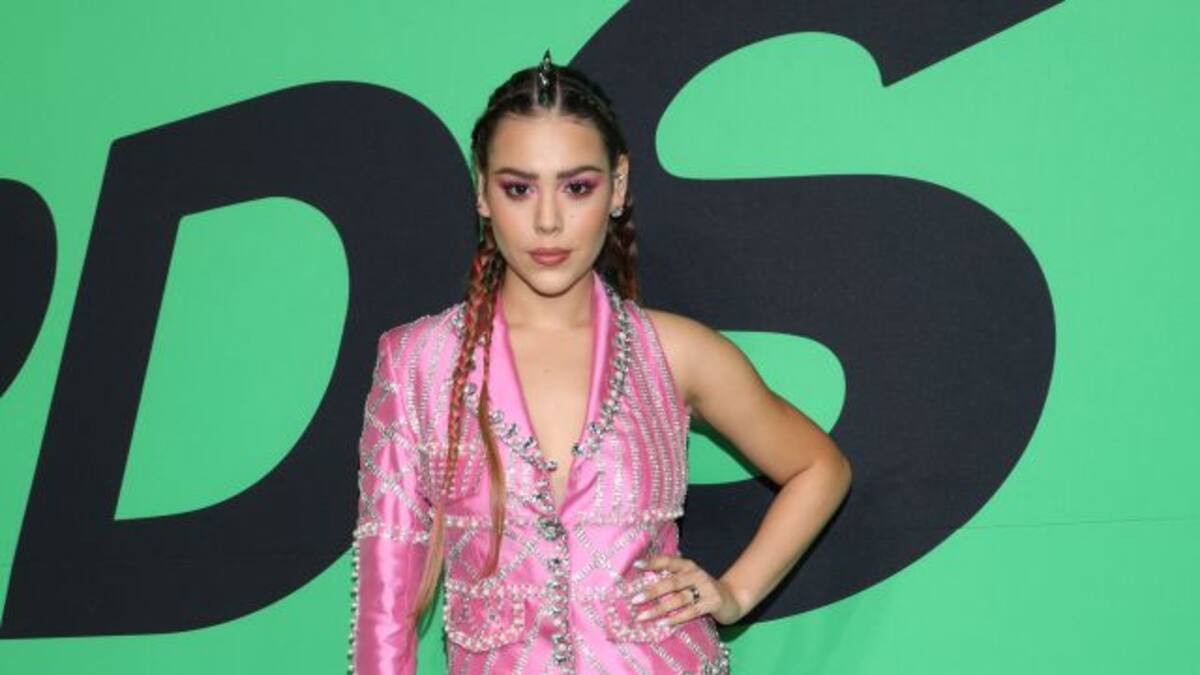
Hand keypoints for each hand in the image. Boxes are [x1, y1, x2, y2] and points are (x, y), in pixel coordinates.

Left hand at [628, 554, 745, 625]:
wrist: (733, 598)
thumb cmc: (702, 590)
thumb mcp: (689, 581)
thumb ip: (671, 580)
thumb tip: (642, 587)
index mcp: (688, 566)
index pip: (668, 561)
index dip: (652, 562)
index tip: (636, 565)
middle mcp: (696, 574)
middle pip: (671, 582)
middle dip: (652, 591)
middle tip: (634, 599)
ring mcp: (706, 587)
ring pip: (679, 598)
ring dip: (660, 608)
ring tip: (643, 616)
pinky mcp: (713, 602)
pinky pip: (692, 611)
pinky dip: (676, 618)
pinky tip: (663, 623)